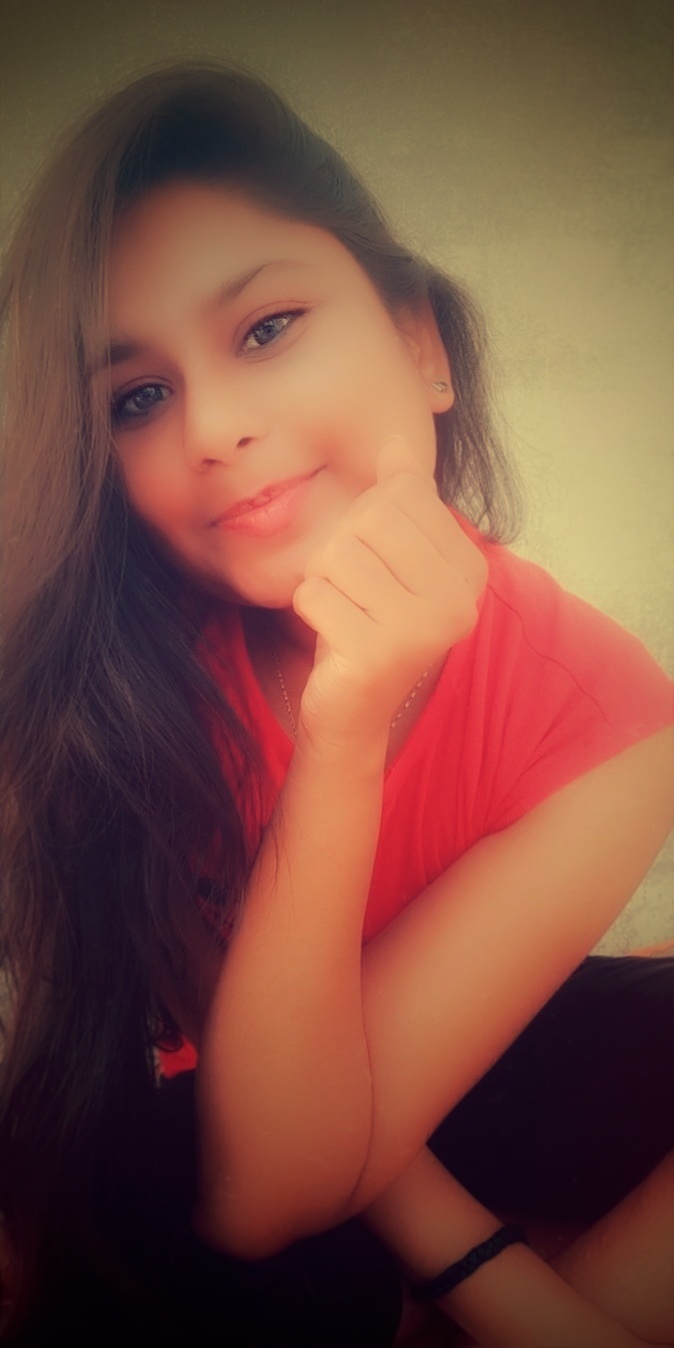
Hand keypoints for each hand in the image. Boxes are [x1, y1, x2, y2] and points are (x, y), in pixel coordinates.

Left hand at [292, 436, 486, 749]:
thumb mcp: (389, 554)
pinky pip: (313, 594)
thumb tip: (397, 442)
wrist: (354, 709)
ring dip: (322, 581)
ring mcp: (422, 631)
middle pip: (367, 519)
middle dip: (341, 550)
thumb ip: (401, 500)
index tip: (377, 566)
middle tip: (353, 594)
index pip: (401, 495)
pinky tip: (332, 637)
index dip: (367, 520)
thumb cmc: (369, 621)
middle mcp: (458, 600)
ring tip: (343, 613)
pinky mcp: (377, 655)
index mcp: (470, 568)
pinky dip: (309, 609)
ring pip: (335, 554)